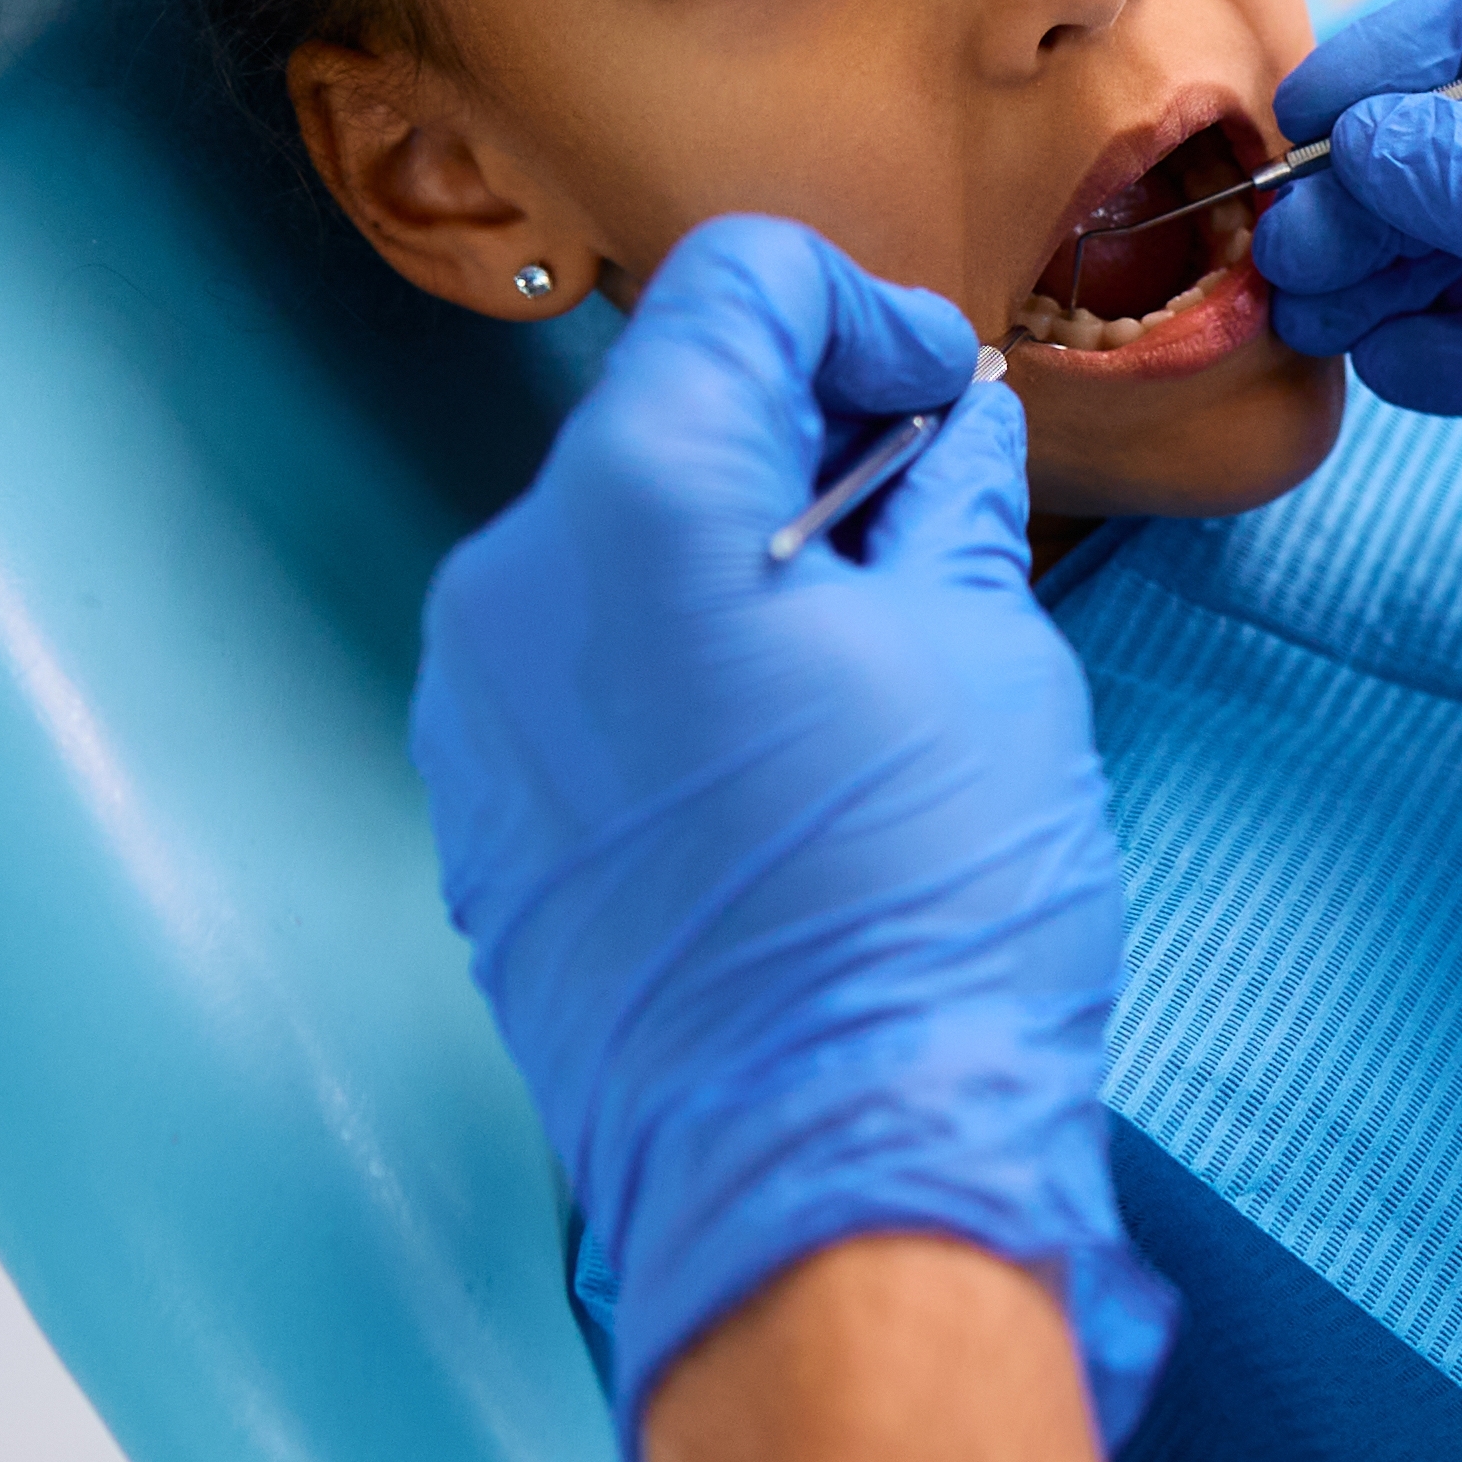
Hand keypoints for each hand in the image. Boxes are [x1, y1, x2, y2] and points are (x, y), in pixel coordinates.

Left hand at [409, 217, 1167, 1459]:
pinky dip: (686, 671)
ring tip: (880, 665)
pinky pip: (584, 683)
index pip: (739, 288)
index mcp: (637, 498)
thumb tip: (944, 432)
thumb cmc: (920, 911)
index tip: (944, 395)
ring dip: (747, 562)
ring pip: (622, 557)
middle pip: (668, 418)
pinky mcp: (482, 826)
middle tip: (941, 522)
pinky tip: (795, 766)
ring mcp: (474, 714)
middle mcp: (512, 581)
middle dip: (808, 438)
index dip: (865, 313)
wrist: (825, 1173)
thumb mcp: (987, 655)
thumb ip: (948, 503)